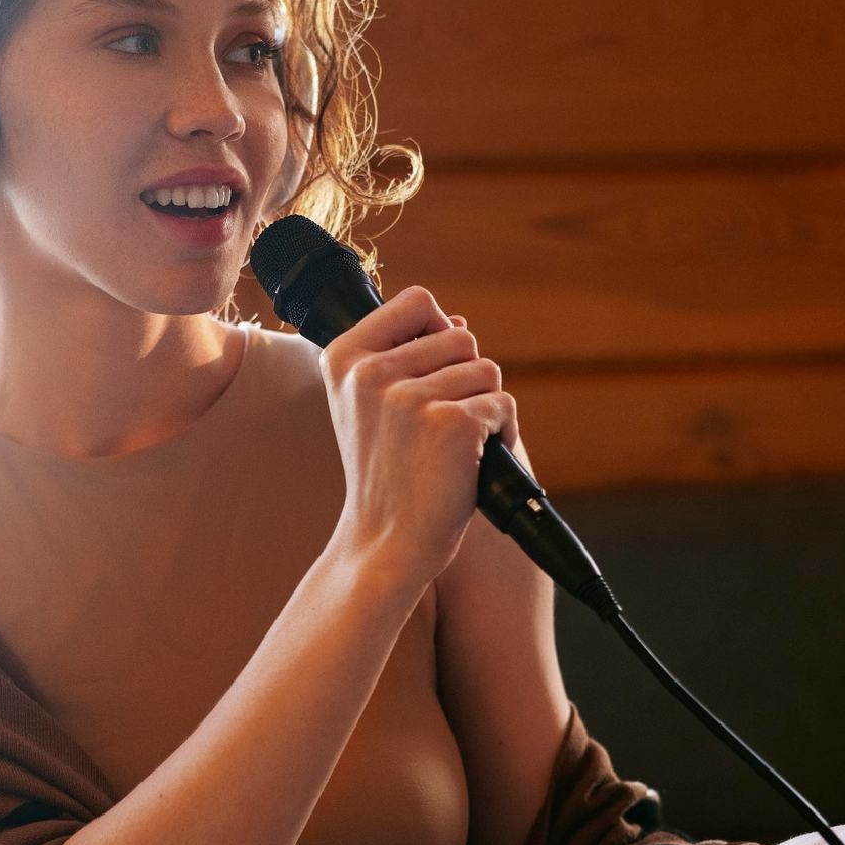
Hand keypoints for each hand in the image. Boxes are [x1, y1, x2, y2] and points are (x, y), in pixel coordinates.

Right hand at [320, 287, 519, 589]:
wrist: (386, 543)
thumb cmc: (387, 475)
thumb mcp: (370, 407)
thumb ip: (403, 356)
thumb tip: (455, 319)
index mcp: (343, 359)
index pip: (416, 301)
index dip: (437, 330)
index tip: (427, 373)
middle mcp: (370, 372)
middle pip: (461, 336)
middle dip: (465, 378)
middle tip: (437, 428)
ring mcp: (408, 397)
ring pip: (486, 370)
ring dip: (484, 408)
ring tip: (453, 447)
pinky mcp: (449, 423)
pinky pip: (502, 404)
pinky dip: (500, 434)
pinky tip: (472, 463)